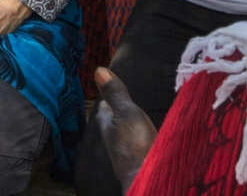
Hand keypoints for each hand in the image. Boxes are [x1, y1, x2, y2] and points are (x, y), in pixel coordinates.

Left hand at [95, 67, 156, 193]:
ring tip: (137, 115)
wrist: (145, 177)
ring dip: (131, 123)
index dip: (108, 96)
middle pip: (114, 119)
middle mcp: (114, 137)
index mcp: (107, 123)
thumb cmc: (132, 143)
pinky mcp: (140, 159)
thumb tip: (97, 70)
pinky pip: (138, 142)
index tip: (111, 85)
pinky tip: (149, 135)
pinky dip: (142, 136)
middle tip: (125, 99)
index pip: (104, 106)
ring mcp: (126, 150)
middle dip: (119, 110)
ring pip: (126, 131)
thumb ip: (115, 94)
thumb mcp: (125, 112)